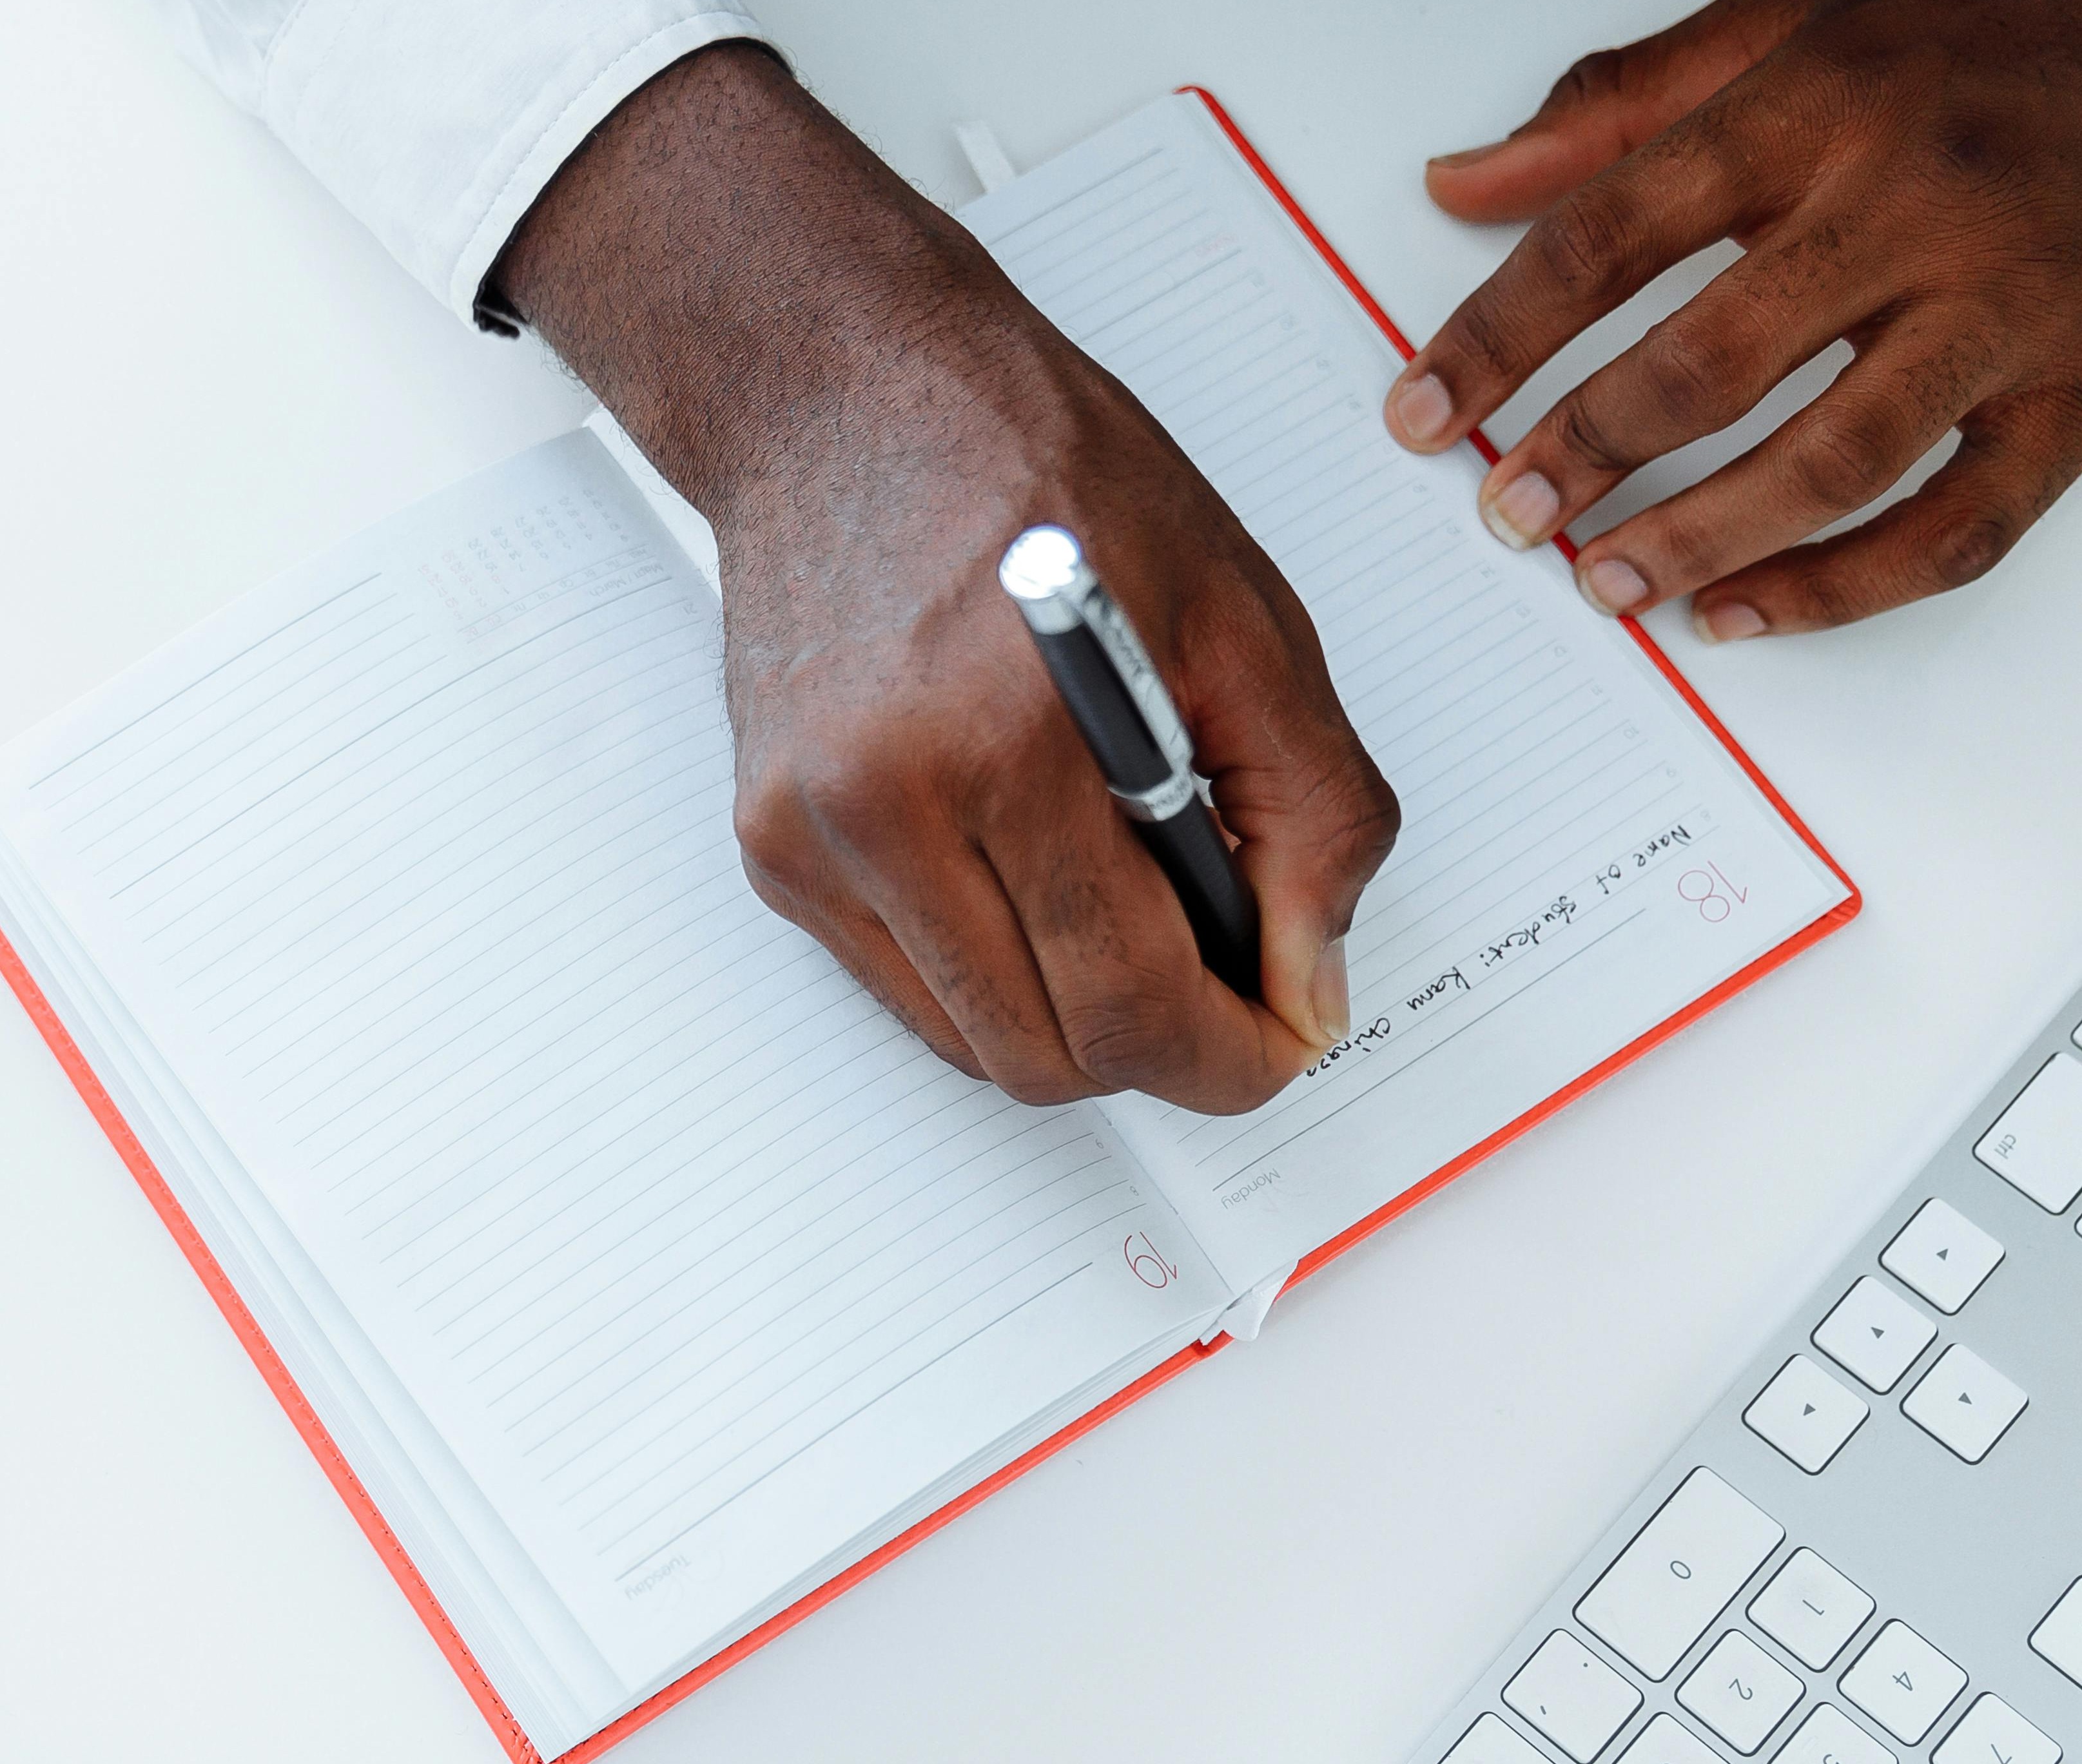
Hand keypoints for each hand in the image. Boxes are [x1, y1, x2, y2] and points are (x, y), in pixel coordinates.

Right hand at [497, 47, 1397, 1112]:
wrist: (839, 387)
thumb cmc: (1029, 463)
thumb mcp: (1238, 612)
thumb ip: (1311, 810)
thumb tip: (1311, 982)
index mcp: (1003, 739)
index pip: (1129, 1003)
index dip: (1230, 1058)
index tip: (1281, 1040)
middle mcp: (879, 806)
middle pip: (1047, 1055)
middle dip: (1162, 1049)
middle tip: (1229, 982)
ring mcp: (809, 838)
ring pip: (975, 1044)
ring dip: (1075, 1016)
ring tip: (1132, 902)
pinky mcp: (770, 847)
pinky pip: (908, 989)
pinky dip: (996, 970)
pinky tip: (1035, 868)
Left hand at [1386, 0, 2081, 638]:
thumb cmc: (2024, 17)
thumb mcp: (1808, 11)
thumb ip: (1629, 101)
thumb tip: (1467, 185)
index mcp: (1825, 99)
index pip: (1611, 235)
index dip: (1497, 338)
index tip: (1422, 412)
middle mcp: (1916, 199)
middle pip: (1707, 361)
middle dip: (1582, 455)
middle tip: (1507, 516)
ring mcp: (2014, 303)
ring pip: (1826, 461)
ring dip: (1695, 541)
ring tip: (1605, 583)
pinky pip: (1953, 527)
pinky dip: (1838, 589)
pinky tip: (1744, 612)